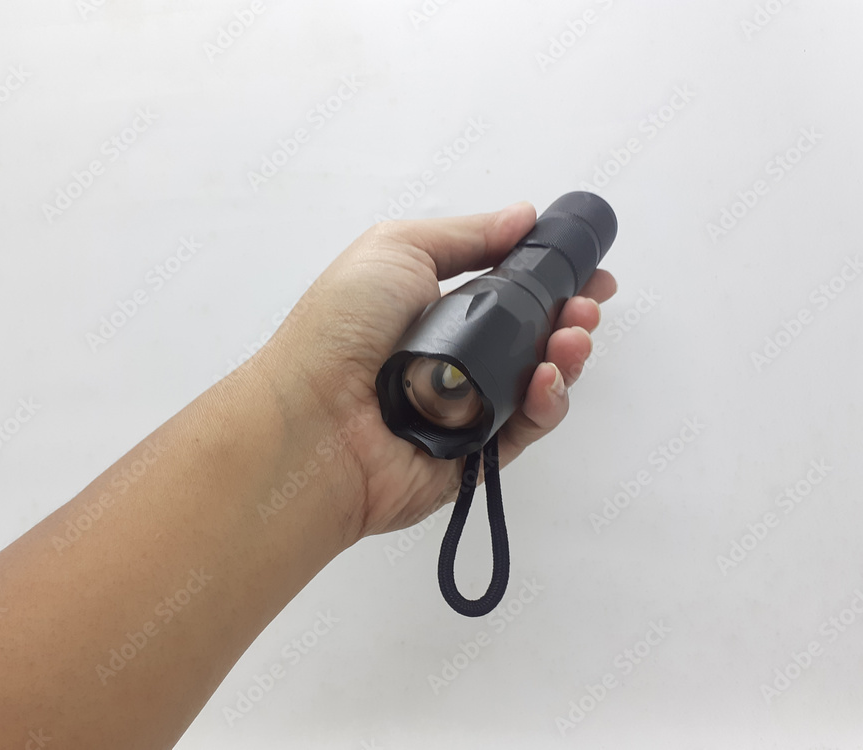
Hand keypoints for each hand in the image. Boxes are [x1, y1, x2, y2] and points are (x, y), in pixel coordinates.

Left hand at [257, 202, 616, 542]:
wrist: (314, 419)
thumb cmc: (343, 325)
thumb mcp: (397, 249)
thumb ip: (466, 235)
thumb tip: (523, 216)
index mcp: (433, 308)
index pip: (508, 292)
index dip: (553, 280)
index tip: (589, 271)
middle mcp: (453, 358)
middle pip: (533, 336)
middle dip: (570, 314)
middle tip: (588, 304)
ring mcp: (466, 406)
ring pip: (538, 381)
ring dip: (566, 354)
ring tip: (573, 335)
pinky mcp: (476, 453)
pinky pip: (527, 426)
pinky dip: (546, 400)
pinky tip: (546, 377)